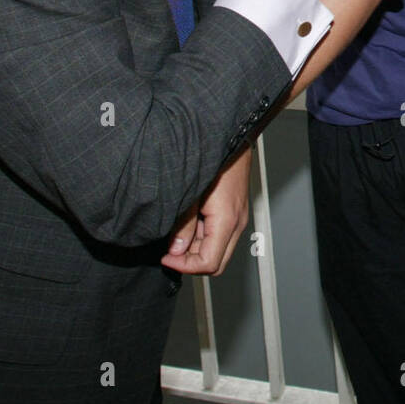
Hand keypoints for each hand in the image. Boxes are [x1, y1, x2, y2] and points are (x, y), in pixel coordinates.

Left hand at [161, 148, 251, 275]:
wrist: (232, 137)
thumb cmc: (216, 159)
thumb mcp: (191, 193)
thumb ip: (183, 225)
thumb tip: (176, 249)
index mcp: (227, 221)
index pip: (208, 263)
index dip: (184, 266)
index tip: (167, 257)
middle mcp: (237, 223)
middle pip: (216, 263)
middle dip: (191, 262)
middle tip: (171, 250)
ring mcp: (237, 218)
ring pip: (218, 250)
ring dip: (196, 248)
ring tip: (178, 229)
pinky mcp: (234, 212)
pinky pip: (219, 235)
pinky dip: (202, 236)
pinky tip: (189, 220)